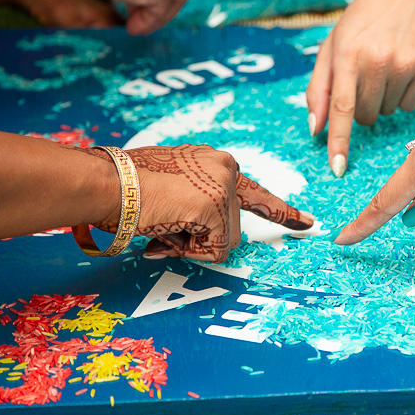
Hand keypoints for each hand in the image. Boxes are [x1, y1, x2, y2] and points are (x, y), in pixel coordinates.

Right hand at [94, 145, 313, 261]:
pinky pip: (213, 250)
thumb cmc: (128, 186)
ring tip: (162, 222)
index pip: (256, 193)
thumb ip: (198, 203)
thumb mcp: (173, 185)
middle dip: (198, 237)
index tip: (307, 223)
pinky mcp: (215, 206)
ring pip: (224, 241)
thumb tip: (211, 238)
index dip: (282, 212)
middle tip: (166, 223)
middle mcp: (227, 169)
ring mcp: (223, 187)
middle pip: (231, 228)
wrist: (108, 183)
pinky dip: (187, 250)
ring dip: (190, 243)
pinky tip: (166, 228)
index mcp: (218, 163)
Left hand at [306, 0, 414, 176]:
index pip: (342, 108)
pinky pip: (409, 106)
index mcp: (348, 54)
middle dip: (360, 105)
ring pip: (386, 113)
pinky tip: (403, 69)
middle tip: (364, 77)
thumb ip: (320, 88)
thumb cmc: (364, 20)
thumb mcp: (333, 44)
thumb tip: (315, 129)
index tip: (338, 168)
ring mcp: (405, 65)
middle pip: (364, 117)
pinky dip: (403, 95)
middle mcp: (377, 61)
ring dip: (382, 99)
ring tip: (385, 67)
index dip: (339, 142)